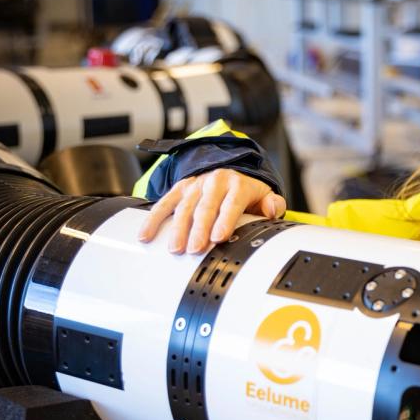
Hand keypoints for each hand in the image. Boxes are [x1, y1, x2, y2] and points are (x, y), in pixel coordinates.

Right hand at [137, 169, 285, 253]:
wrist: (230, 170)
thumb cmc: (247, 191)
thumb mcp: (265, 194)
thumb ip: (273, 204)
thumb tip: (272, 209)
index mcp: (238, 185)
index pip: (231, 203)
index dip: (224, 220)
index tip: (218, 237)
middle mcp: (215, 182)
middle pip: (205, 207)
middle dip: (199, 229)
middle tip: (194, 249)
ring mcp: (196, 185)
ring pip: (184, 206)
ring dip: (177, 228)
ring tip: (174, 249)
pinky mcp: (180, 188)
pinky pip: (165, 203)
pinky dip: (154, 219)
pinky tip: (146, 236)